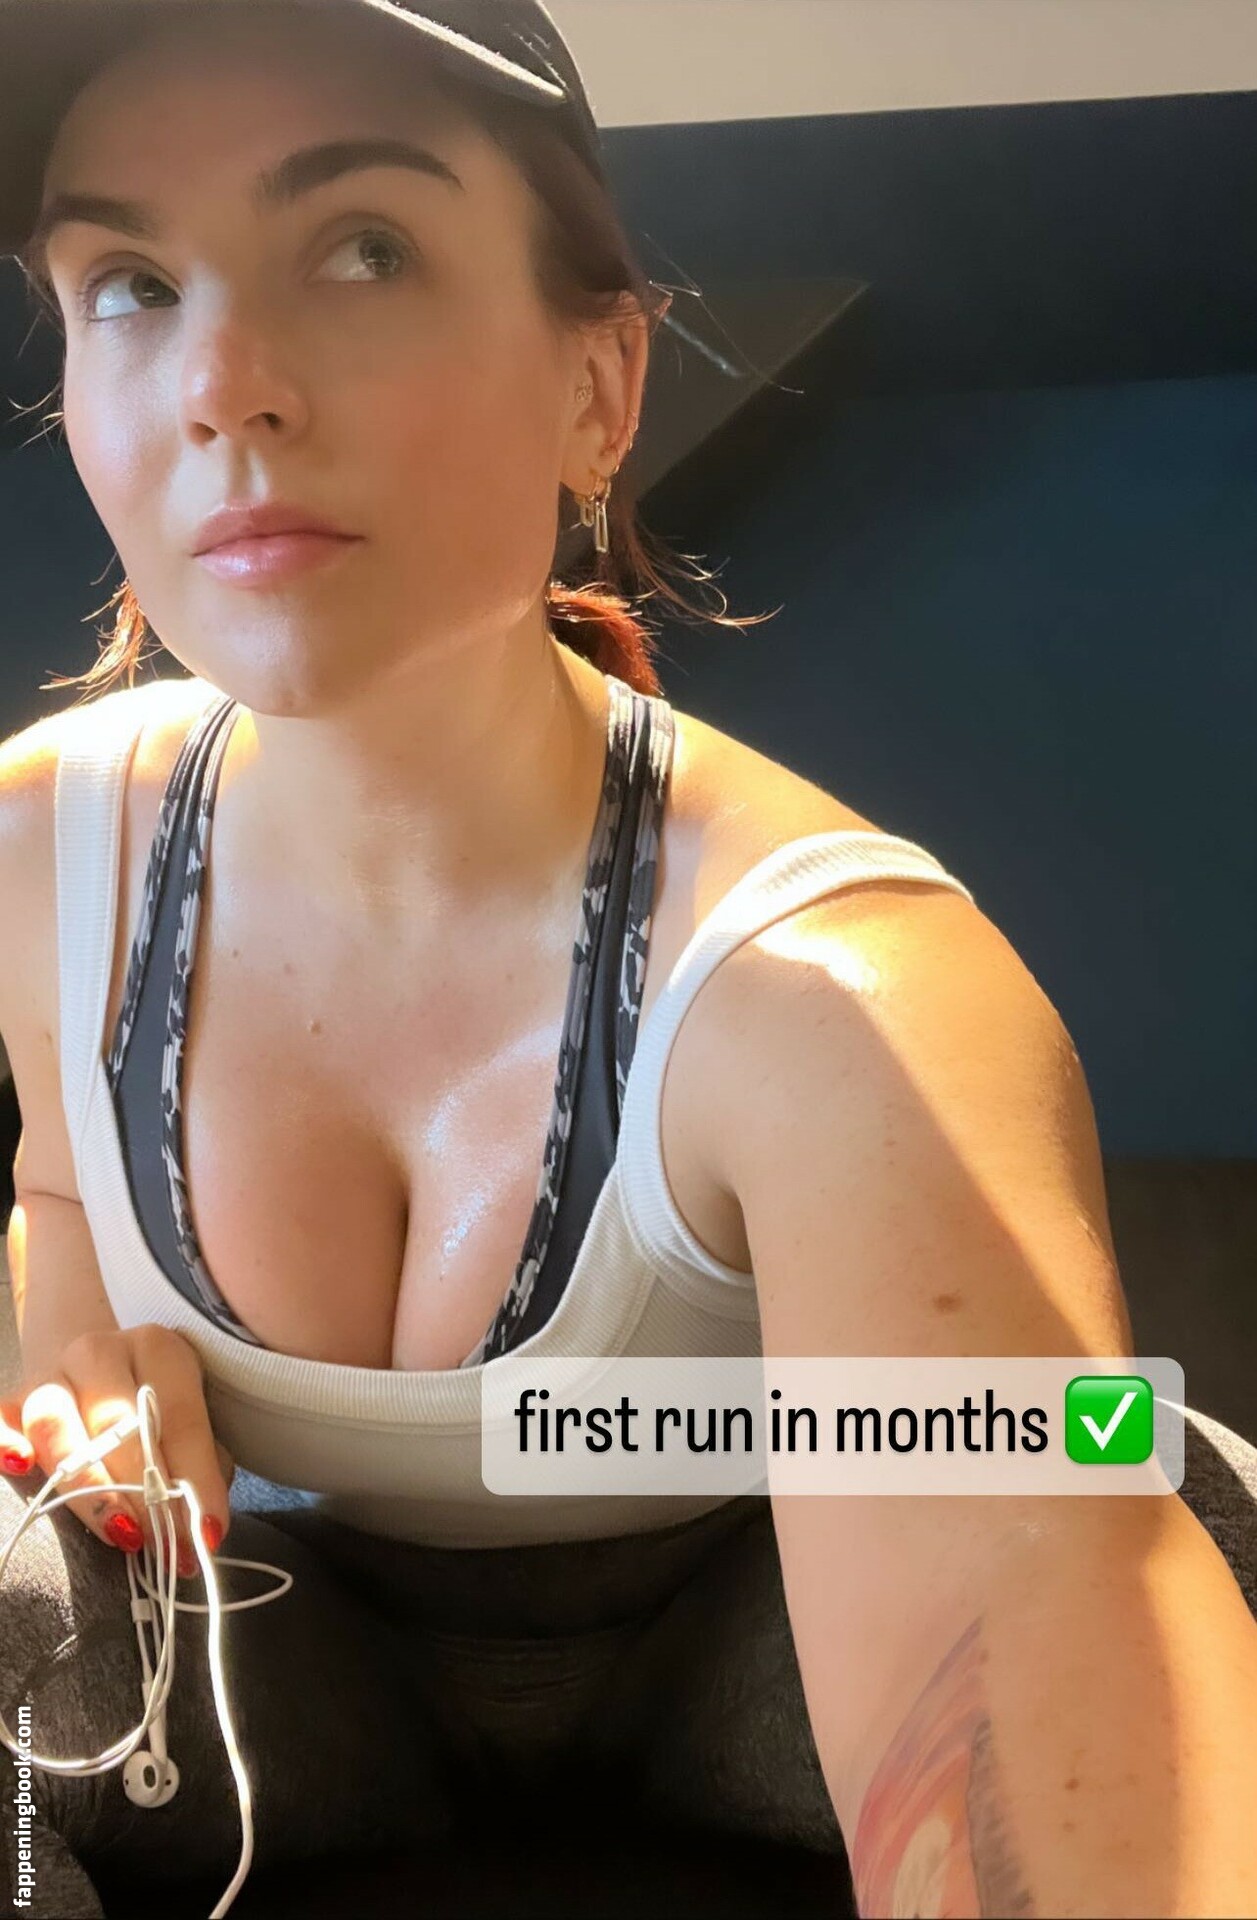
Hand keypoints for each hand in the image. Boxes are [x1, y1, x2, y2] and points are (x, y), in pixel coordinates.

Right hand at [0, 1323, 234, 1573]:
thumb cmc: (158, 1406)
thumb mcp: (190, 1422)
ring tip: (119, 1531)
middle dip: (144, 1491)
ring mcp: (49, 1375)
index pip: (179, 1417)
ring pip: (55, 1423)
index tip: (207, 1532)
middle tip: (162, 1542)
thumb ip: (201, 1464)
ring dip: (88, 1485)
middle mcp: (99, 1353)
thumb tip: (203, 1527)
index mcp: (157, 1349)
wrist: (101, 1369)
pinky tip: (20, 1465)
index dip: (196, 1478)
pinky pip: (1, 1420)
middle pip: (117, 1422)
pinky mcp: (12, 1402)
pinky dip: (6, 1443)